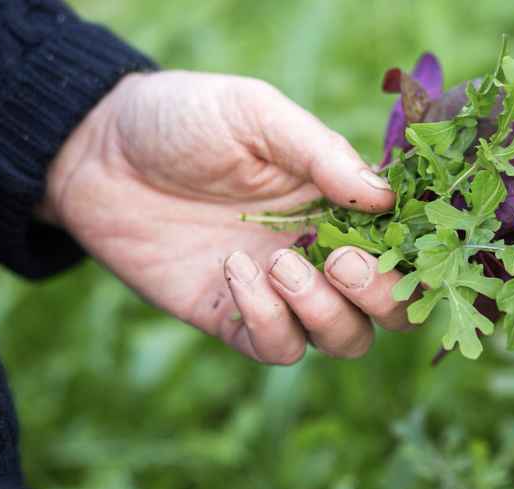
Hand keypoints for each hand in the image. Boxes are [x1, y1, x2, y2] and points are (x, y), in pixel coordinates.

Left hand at [42, 71, 412, 363]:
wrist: (99, 152)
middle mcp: (324, 252)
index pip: (406, 246)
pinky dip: (268, 320)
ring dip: (325, 312)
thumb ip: (323, 154)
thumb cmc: (187, 119)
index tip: (390, 239)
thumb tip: (386, 198)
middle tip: (342, 263)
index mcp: (342, 203)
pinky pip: (276, 347)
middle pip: (390, 310)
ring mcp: (281, 291)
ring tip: (280, 262)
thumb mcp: (258, 115)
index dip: (414, 254)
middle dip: (381, 296)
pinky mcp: (234, 317)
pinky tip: (235, 270)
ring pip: (343, 339)